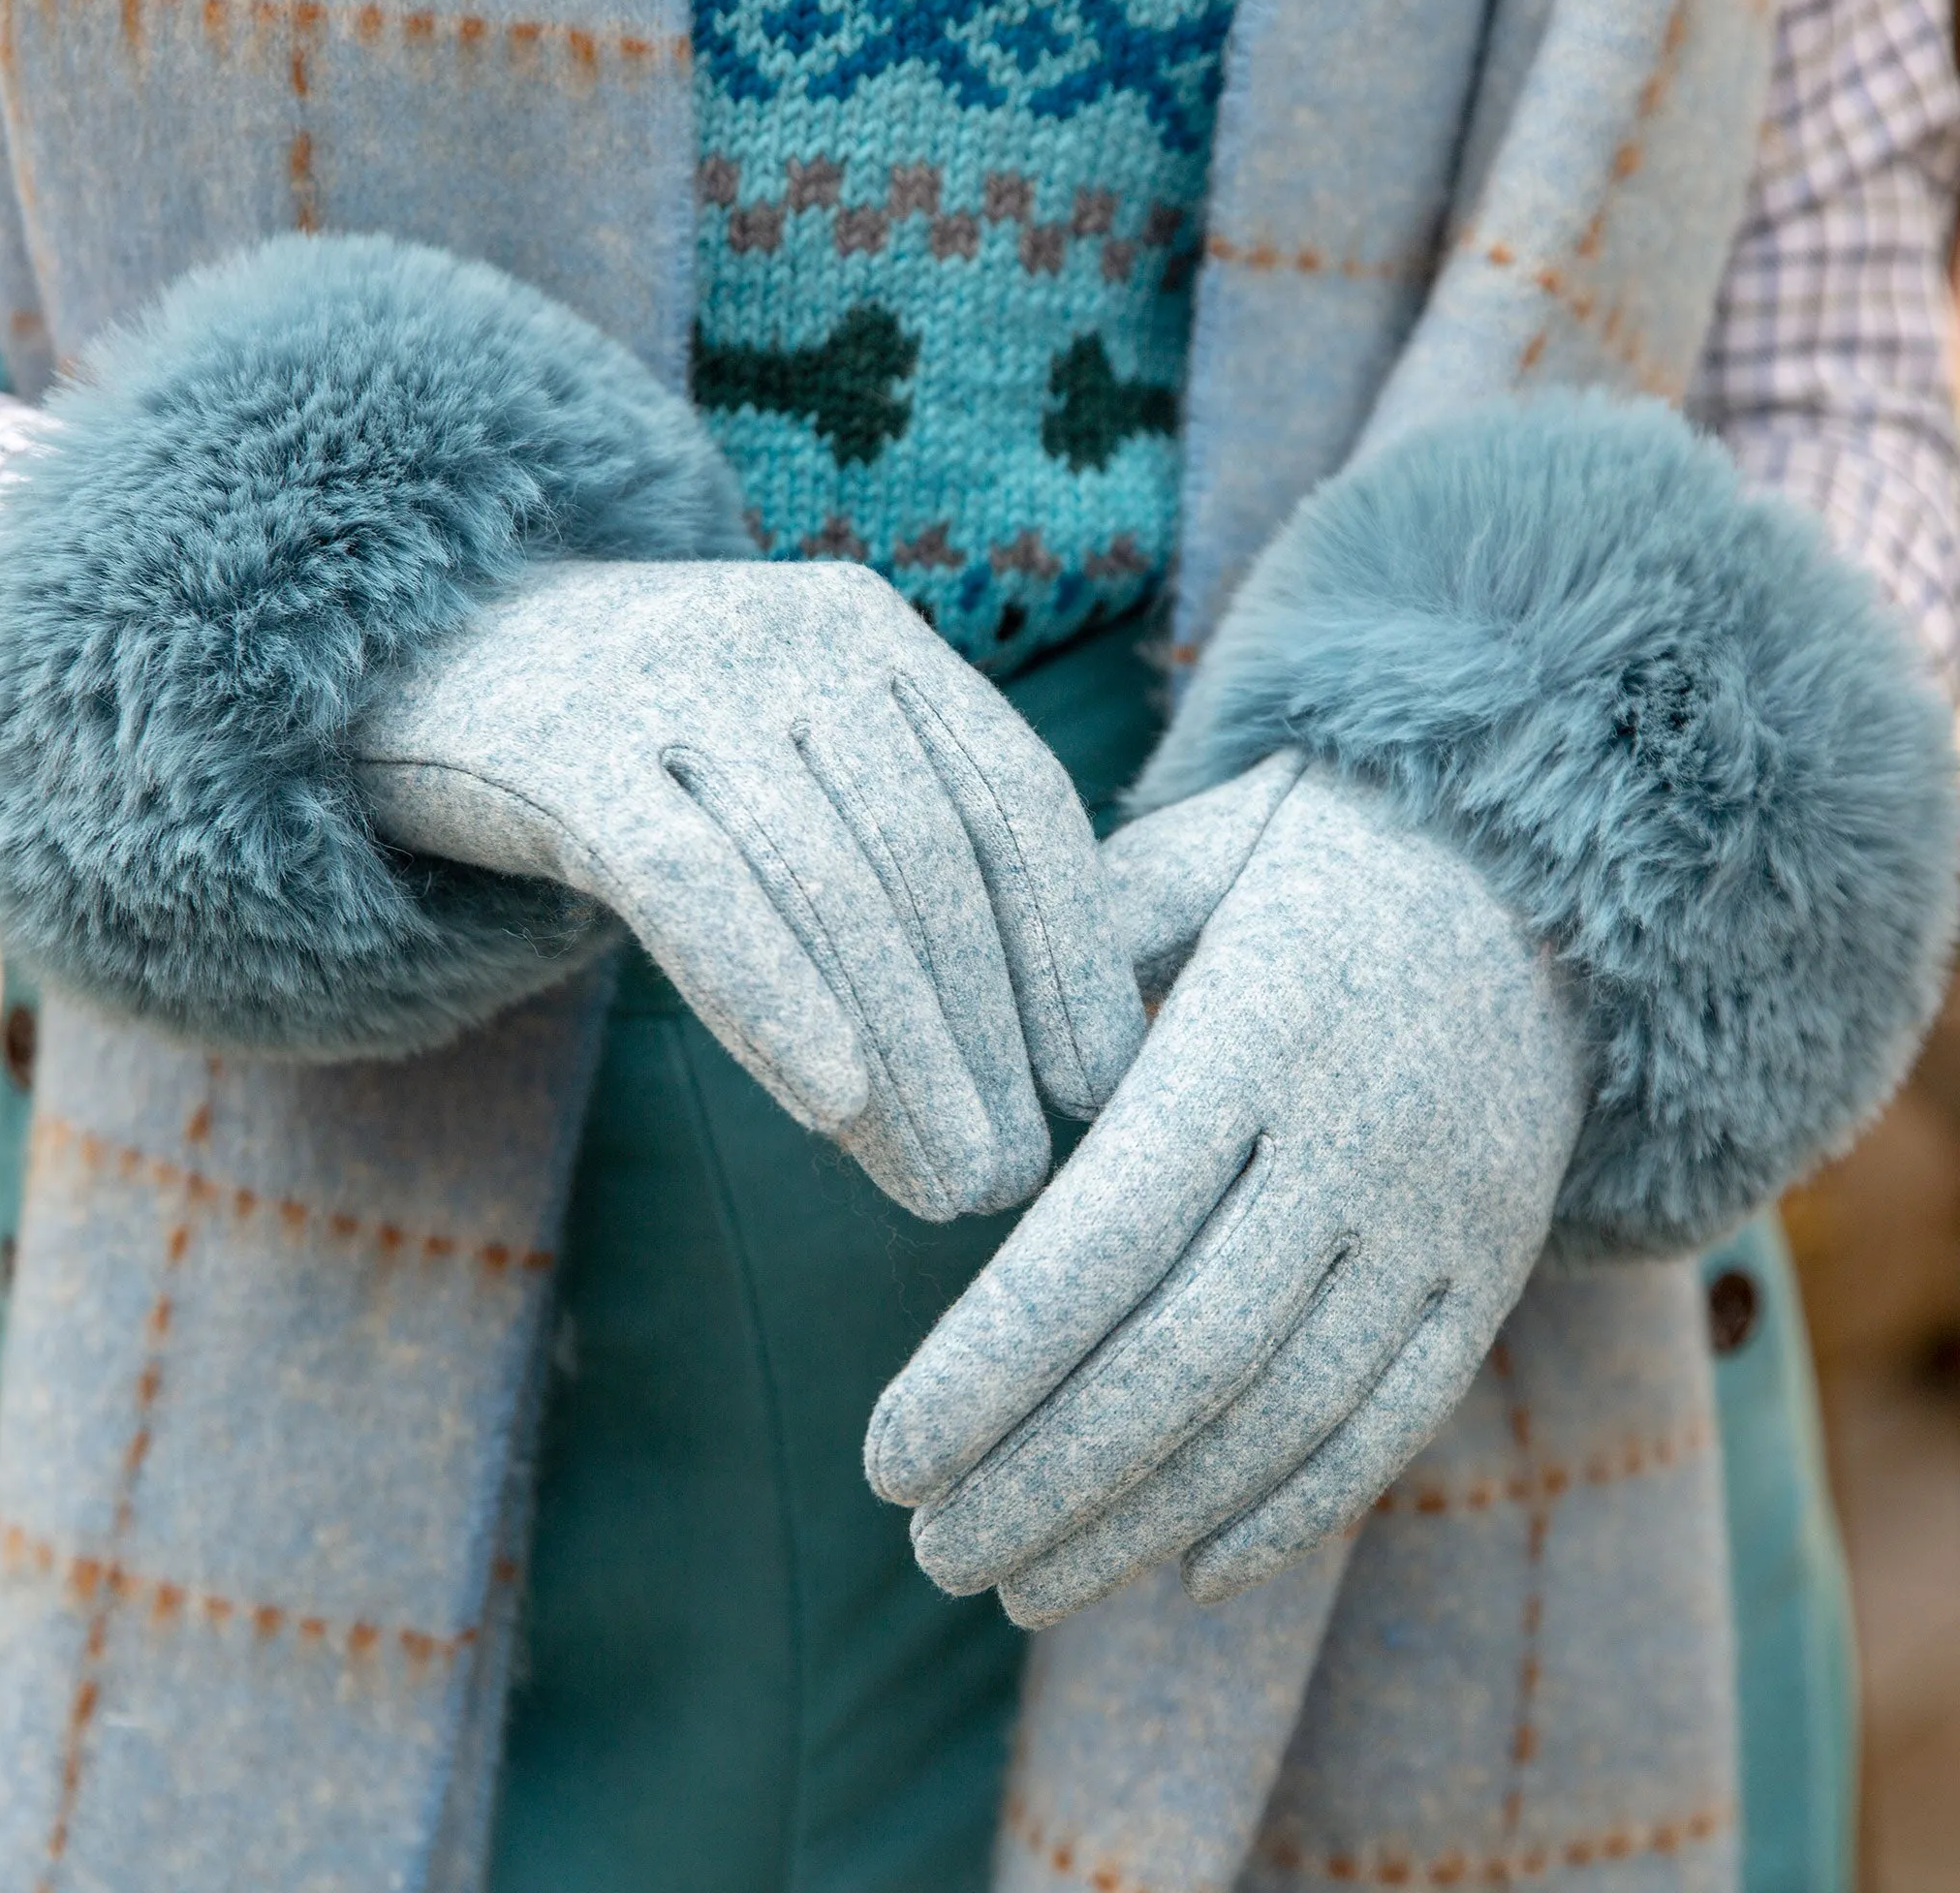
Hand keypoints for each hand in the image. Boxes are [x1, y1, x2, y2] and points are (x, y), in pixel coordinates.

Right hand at [352, 557, 1142, 1220]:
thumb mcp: (783, 752)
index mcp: (870, 630)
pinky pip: (693, 889)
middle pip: (930, 862)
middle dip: (987, 1037)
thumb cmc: (645, 743)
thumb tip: (1037, 1046)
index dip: (1070, 950)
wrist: (422, 652)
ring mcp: (674, 679)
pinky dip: (775, 999)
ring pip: (829, 887)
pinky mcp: (563, 750)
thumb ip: (895, 843)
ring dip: (908, 1058)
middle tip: (1017, 1177)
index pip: (1014, 799)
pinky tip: (834, 1107)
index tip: (1099, 1082)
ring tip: (949, 1188)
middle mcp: (790, 636)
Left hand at [865, 755, 1587, 1619]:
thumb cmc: (1314, 865)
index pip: (1100, 1241)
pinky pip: (1400, 1418)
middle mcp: (1352, 1142)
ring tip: (1025, 1584)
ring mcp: (1441, 1217)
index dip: (989, 1370)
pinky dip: (1296, 1511)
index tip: (887, 1459)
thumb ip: (1071, 960)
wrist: (1553, 884)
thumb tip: (969, 1107)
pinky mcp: (1495, 1266)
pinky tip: (1190, 1574)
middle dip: (1045, 1477)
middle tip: (931, 1550)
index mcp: (1252, 1035)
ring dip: (1146, 1520)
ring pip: (1286, 1413)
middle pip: (1184, 1357)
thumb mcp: (1191, 857)